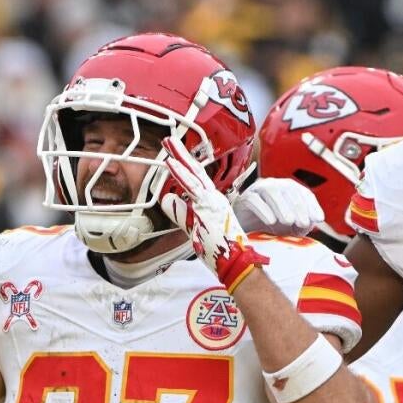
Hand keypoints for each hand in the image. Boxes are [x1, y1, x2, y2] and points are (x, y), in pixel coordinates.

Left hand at [159, 136, 268, 290]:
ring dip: (179, 158)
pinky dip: (180, 173)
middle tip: (169, 140)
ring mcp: (211, 201)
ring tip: (168, 143)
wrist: (237, 262)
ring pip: (193, 175)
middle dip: (182, 154)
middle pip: (195, 171)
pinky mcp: (207, 207)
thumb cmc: (220, 250)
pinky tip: (170, 163)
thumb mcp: (194, 229)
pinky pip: (191, 187)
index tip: (174, 155)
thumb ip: (180, 213)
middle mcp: (213, 198)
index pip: (196, 180)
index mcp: (212, 202)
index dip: (185, 166)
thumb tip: (166, 200)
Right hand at [233, 178, 323, 236]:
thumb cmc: (269, 224)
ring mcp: (258, 190)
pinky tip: (270, 221)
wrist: (243, 227)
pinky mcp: (244, 198)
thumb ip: (302, 224)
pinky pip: (254, 200)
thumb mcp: (289, 227)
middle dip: (298, 207)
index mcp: (288, 190)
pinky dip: (263, 210)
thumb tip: (311, 223)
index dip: (312, 205)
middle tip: (303, 223)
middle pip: (288, 190)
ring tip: (288, 222)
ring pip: (271, 191)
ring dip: (282, 207)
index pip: (303, 193)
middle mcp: (274, 185)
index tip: (319, 219)